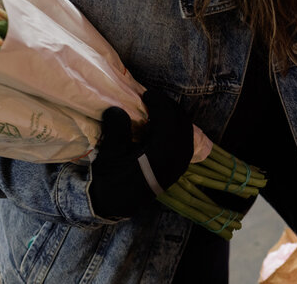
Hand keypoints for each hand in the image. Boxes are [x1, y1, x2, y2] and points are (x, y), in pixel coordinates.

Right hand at [90, 89, 192, 217]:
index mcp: (161, 156)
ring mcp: (180, 164)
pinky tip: (164, 124)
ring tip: (159, 108)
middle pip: (182, 124)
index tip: (147, 94)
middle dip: (169, 107)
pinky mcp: (179, 167)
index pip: (169, 121)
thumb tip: (117, 109)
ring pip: (187, 132)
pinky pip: (186, 141)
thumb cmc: (111, 178)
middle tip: (153, 98)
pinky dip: (179, 128)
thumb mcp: (109, 154)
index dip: (160, 103)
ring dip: (175, 116)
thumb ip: (116, 131)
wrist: (116, 203)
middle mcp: (176, 160)